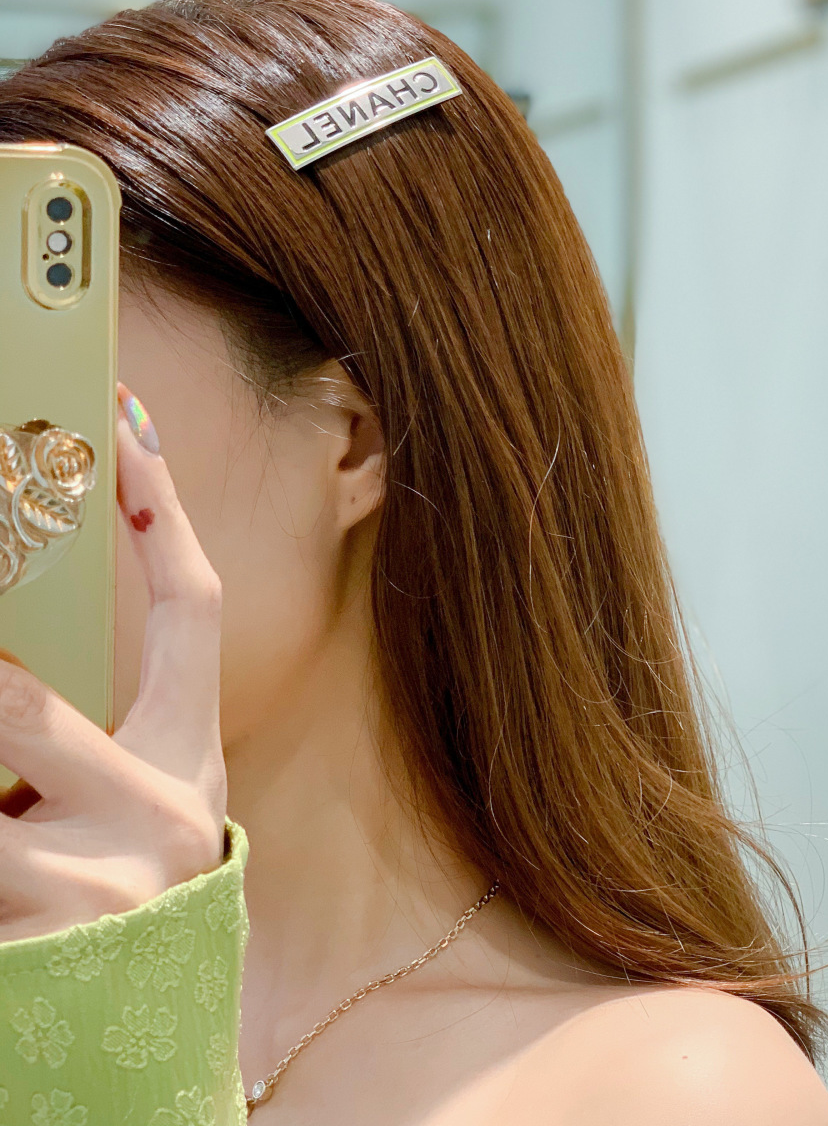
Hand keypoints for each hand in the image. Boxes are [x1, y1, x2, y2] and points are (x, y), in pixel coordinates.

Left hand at [0, 385, 225, 940]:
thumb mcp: (132, 791)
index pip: (193, 607)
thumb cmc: (123, 875)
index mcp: (191, 757)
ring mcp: (97, 888)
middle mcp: (160, 815)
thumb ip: (82, 722)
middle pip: (20, 703)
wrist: (140, 1026)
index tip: (125, 418)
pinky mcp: (35, 948)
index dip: (164, 508)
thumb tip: (10, 650)